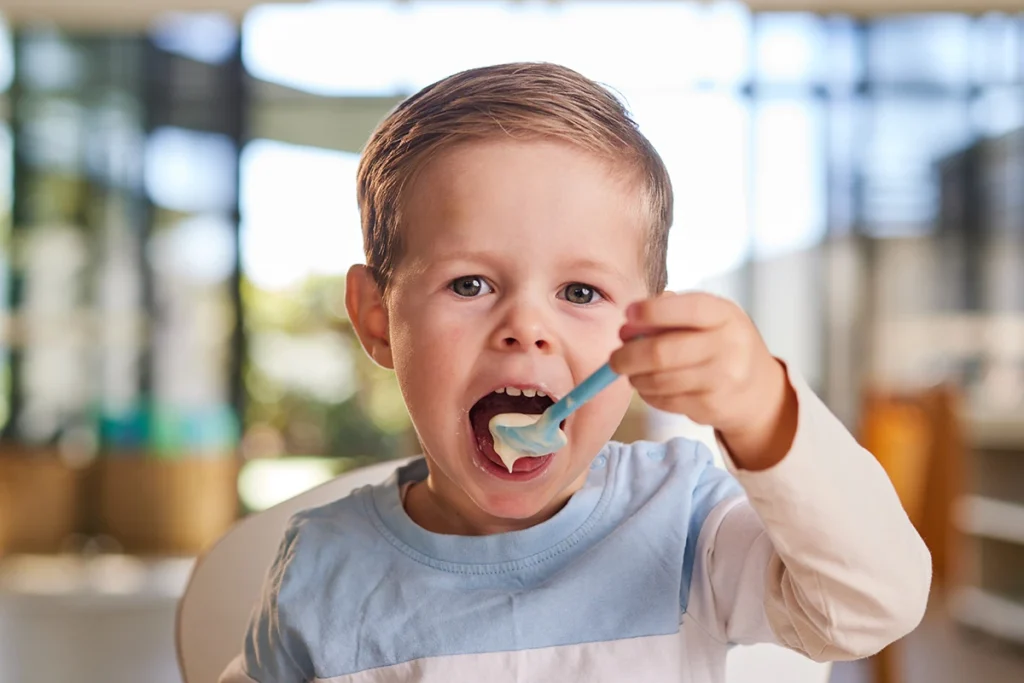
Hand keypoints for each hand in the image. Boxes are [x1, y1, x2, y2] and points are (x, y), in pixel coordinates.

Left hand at [609, 291, 797, 469]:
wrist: (758, 390)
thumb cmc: (722, 344)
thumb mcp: (708, 319)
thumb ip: (671, 312)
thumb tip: (629, 323)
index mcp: (724, 314)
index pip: (687, 308)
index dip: (652, 312)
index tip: (627, 315)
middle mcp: (728, 345)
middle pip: (663, 352)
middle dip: (628, 355)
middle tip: (615, 358)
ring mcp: (721, 379)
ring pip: (659, 381)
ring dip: (636, 377)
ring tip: (631, 372)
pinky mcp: (711, 406)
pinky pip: (665, 400)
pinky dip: (648, 394)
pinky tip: (649, 387)